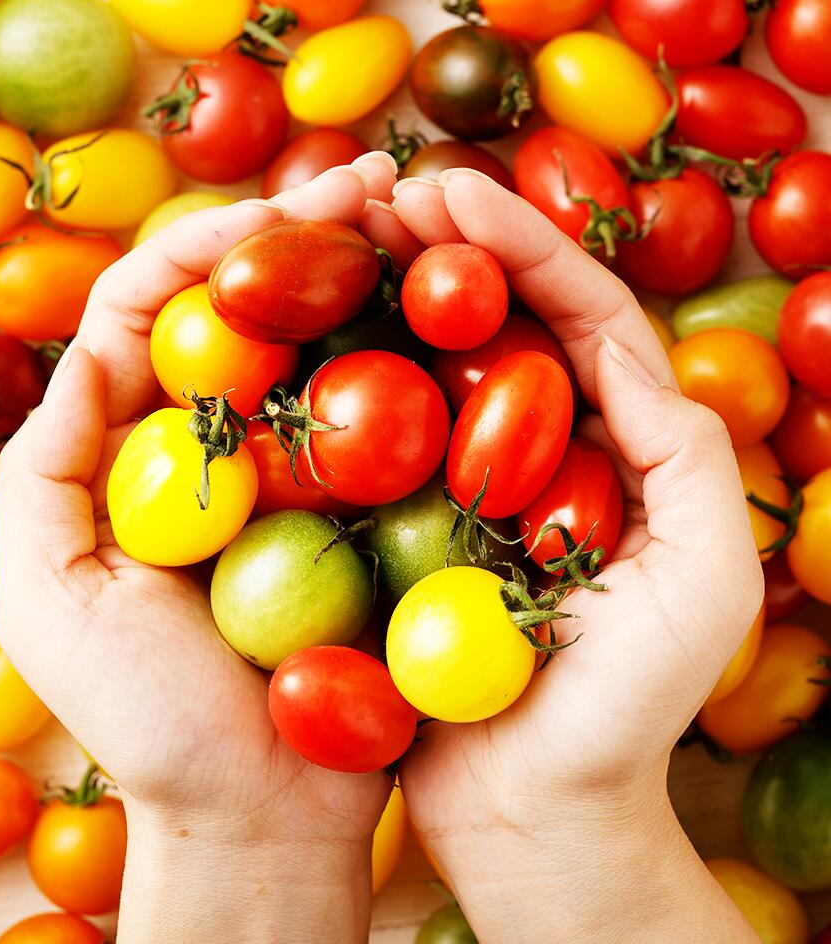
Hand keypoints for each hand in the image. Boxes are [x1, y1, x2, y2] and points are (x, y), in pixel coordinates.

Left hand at [0, 155, 412, 943]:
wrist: (263, 813)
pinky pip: (386, 424)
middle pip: (250, 313)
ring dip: (370, 280)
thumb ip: (50, 470)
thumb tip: (90, 352)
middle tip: (382, 184)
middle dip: (308, 236)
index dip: (208, 249)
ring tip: (430, 222)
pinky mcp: (363, 515)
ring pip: (326, 352)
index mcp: (135, 451)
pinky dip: (417, 365)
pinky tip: (461, 319)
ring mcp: (297, 477)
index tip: (278, 215)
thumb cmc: (152, 721)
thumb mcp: (55, 599)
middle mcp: (217, 447)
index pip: (154, 312)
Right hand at [390, 169, 762, 942]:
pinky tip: (302, 336)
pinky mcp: (408, 525)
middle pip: (501, 323)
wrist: (531, 811)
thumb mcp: (699, 582)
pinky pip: (379, 440)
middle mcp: (546, 450)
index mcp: (622, 445)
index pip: (581, 318)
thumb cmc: (621, 711)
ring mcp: (470, 484)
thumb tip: (620, 342)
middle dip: (449, 248)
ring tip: (337, 233)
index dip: (523, 246)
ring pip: (433, 368)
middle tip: (382, 191)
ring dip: (391, 296)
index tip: (452, 194)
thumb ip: (685, 456)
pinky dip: (349, 381)